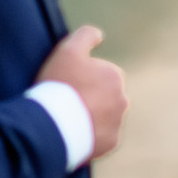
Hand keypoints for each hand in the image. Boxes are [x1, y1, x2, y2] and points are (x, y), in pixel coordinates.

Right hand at [37, 25, 126, 160]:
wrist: (54, 124)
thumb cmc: (60, 84)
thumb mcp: (68, 50)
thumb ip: (85, 36)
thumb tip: (99, 35)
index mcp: (115, 76)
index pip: (98, 75)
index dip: (80, 78)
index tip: (65, 84)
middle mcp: (123, 100)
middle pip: (102, 97)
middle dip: (89, 98)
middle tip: (65, 103)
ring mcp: (118, 123)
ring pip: (103, 117)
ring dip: (90, 117)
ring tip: (68, 119)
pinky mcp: (111, 143)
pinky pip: (101, 137)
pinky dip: (90, 135)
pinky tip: (73, 132)